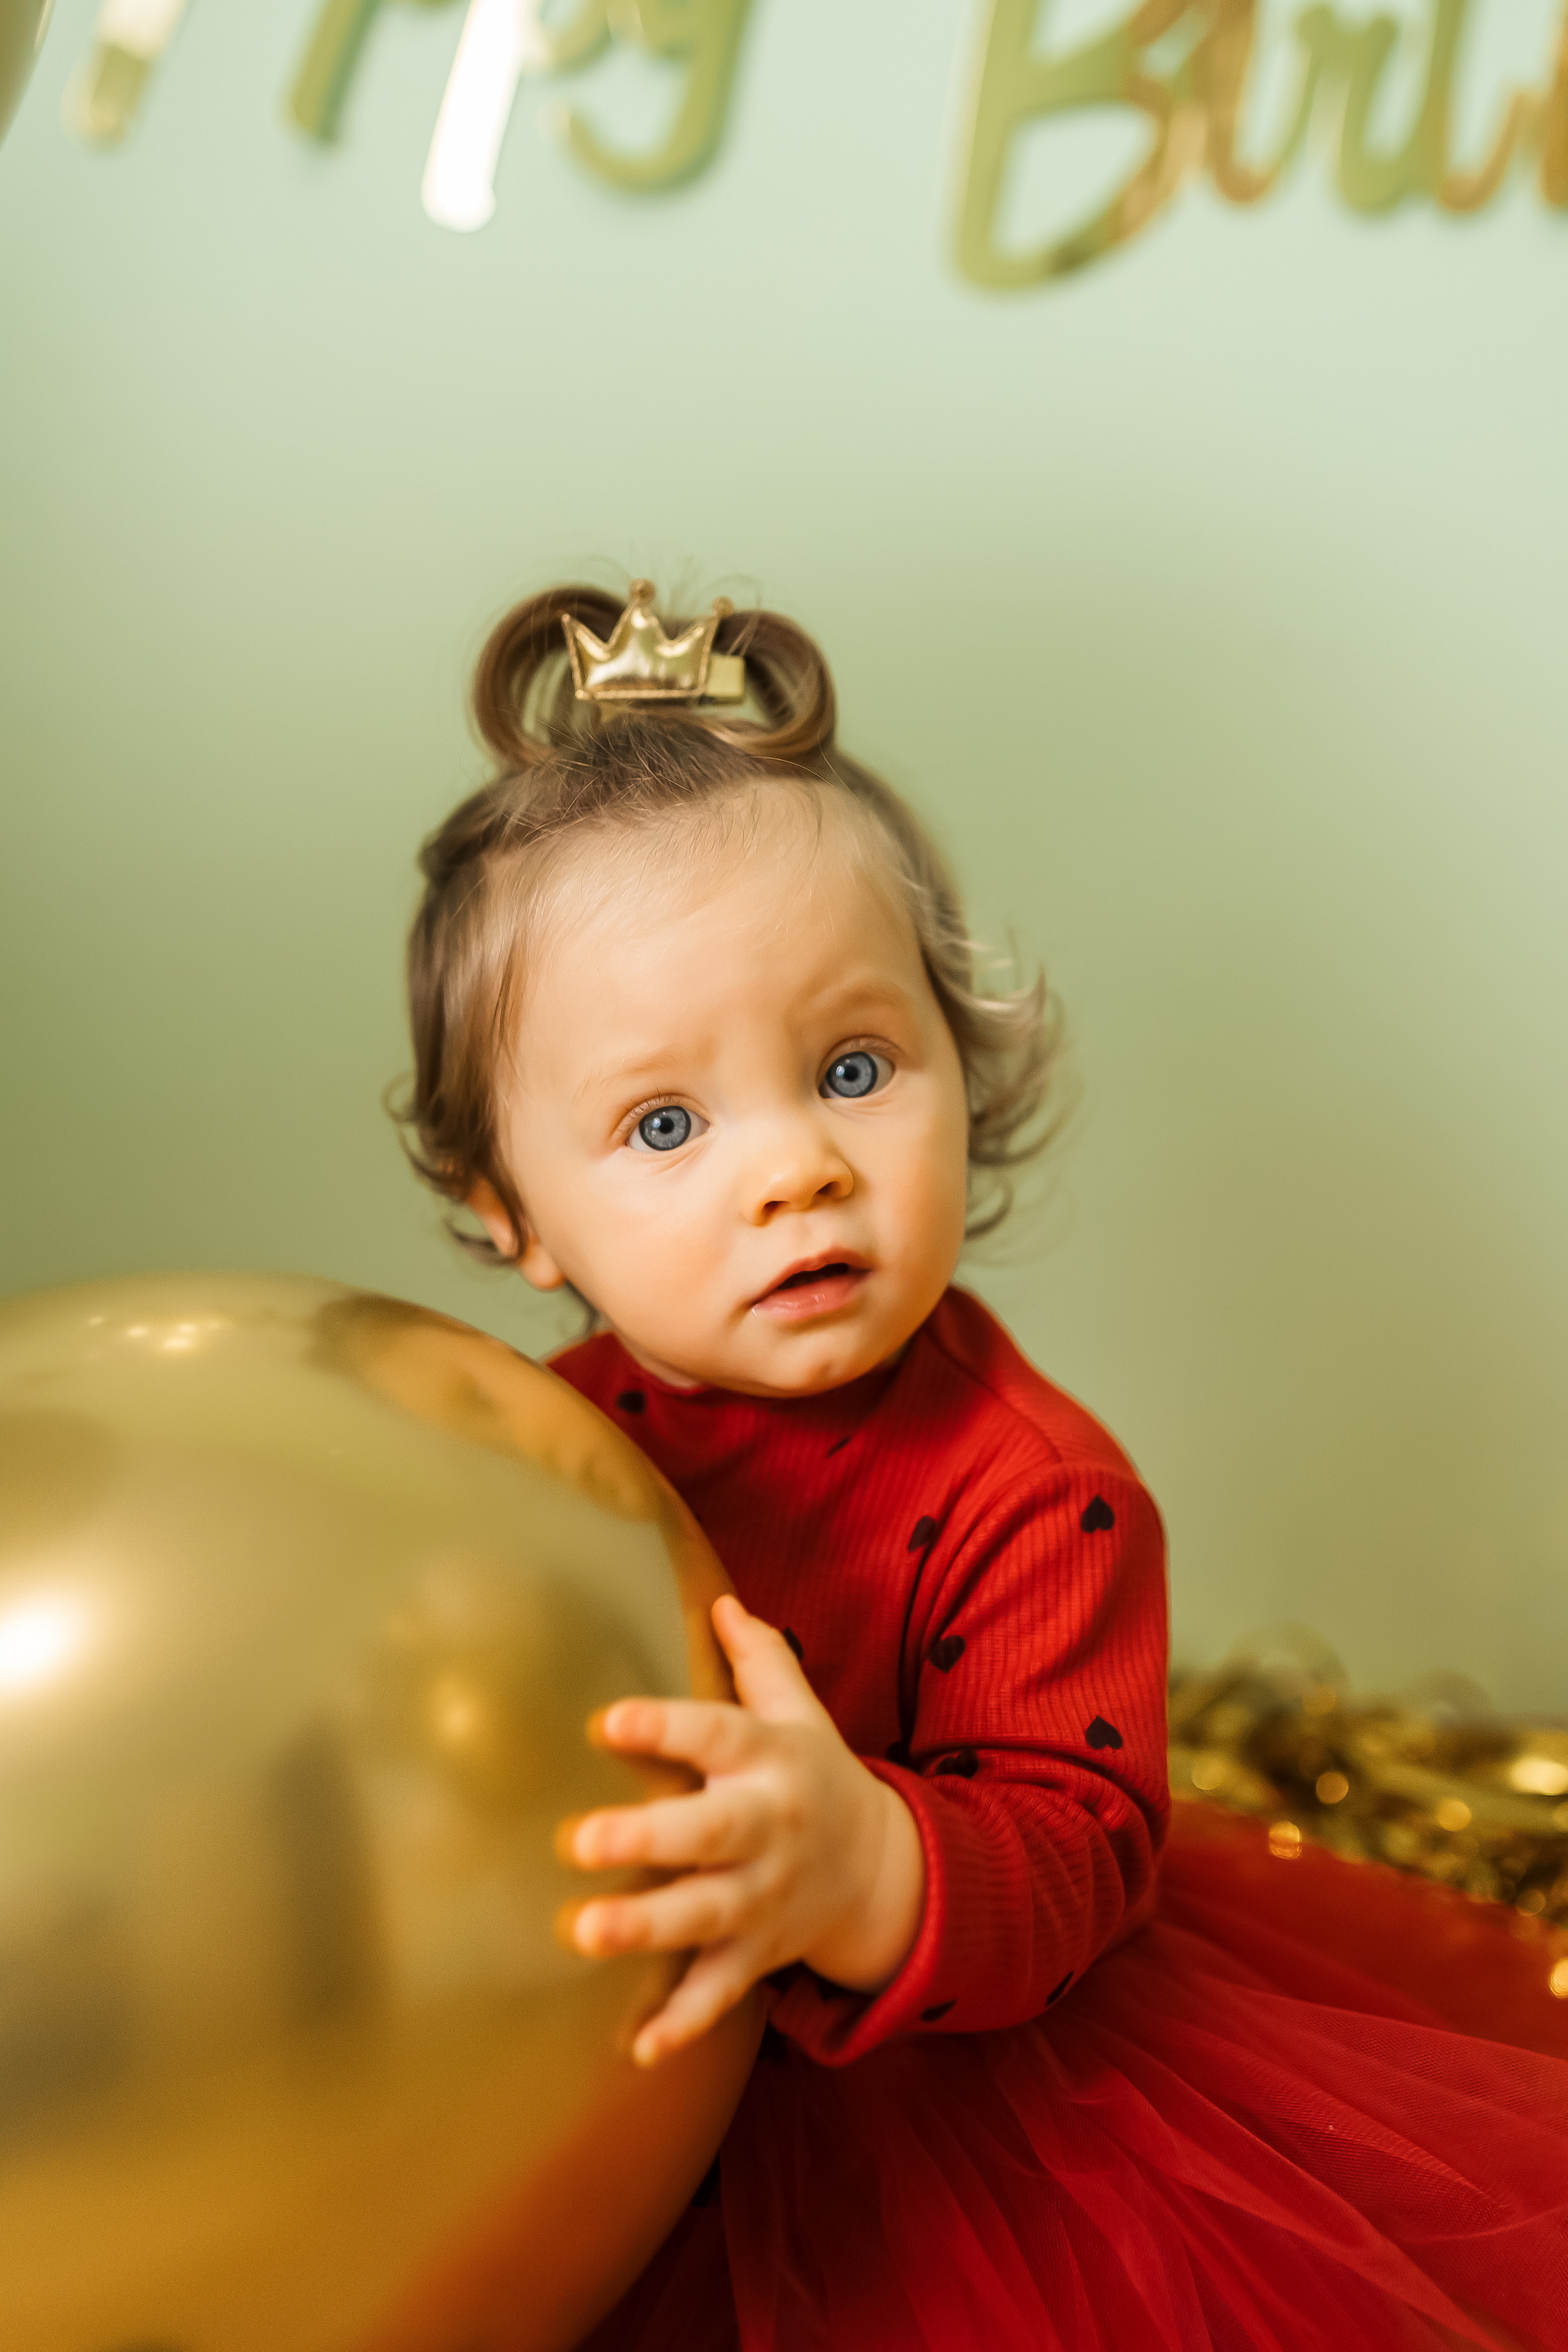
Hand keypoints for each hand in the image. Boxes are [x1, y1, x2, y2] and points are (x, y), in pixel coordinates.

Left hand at [561, 1594, 924, 2065]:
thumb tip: (719, 1599)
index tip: (606, 1721)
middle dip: (648, 1839)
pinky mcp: (758, 1953)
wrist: (884, 1871)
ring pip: (704, 1916)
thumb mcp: (801, 1713)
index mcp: (771, 1760)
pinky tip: (638, 2048)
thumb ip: (760, 1659)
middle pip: (710, 1832)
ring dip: (647, 1928)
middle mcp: (767, 1829)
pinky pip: (720, 1992)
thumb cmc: (816, 1777)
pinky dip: (683, 2023)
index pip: (718, 1733)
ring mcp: (763, 1897)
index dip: (665, 1726)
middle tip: (579, 1842)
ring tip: (584, 1932)